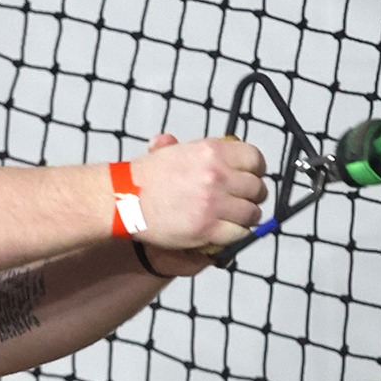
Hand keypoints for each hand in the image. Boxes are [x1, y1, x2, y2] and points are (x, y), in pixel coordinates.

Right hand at [124, 132, 266, 251]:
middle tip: (244, 202)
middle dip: (253, 196)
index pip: (255, 159)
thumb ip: (187, 148)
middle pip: (257, 188)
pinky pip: (239, 234)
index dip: (256, 171)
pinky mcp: (207, 228)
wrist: (123, 200)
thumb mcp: (169, 151)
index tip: (251, 178)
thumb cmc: (142, 178)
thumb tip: (188, 145)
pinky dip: (236, 235)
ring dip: (246, 218)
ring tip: (236, 219)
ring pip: (252, 213)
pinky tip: (226, 232)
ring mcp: (213, 203)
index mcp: (212, 151)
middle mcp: (217, 175)